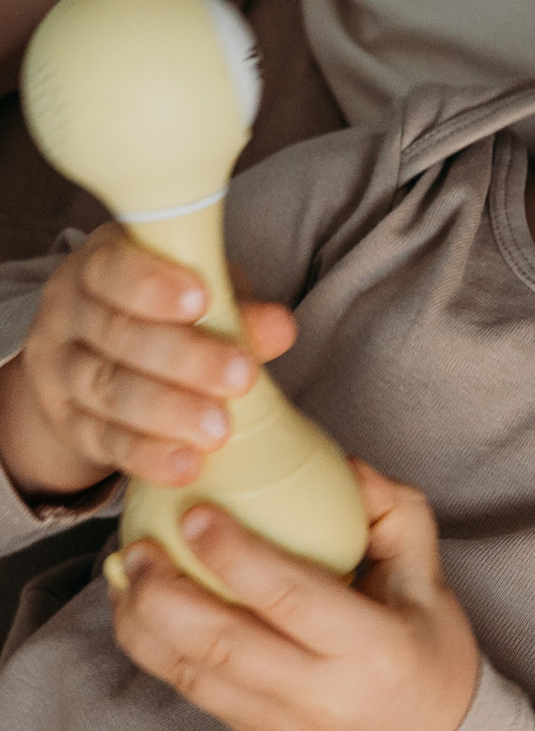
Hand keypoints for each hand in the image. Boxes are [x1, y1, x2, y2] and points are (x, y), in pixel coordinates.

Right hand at [0, 229, 296, 502]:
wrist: (88, 367)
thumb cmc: (156, 313)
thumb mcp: (193, 295)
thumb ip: (232, 305)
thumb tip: (279, 327)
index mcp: (96, 265)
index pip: (113, 269)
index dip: (154, 285)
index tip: (202, 300)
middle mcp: (68, 314)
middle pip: (119, 335)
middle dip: (184, 357)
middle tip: (241, 377)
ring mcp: (59, 371)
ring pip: (109, 390)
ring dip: (169, 411)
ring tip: (219, 429)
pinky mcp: (66, 424)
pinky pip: (104, 440)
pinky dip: (147, 456)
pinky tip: (185, 465)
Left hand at [110, 463, 479, 730]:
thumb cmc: (430, 661)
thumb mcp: (432, 586)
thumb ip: (397, 516)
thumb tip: (345, 464)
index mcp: (371, 647)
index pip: (290, 597)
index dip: (234, 555)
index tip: (197, 514)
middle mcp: (320, 691)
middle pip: (222, 642)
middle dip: (165, 592)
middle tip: (137, 546)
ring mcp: (280, 722)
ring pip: (192, 673)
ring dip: (143, 622)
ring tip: (124, 572)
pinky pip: (191, 690)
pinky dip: (153, 649)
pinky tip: (137, 611)